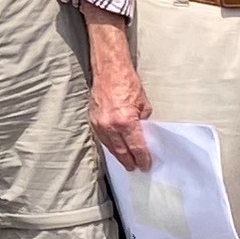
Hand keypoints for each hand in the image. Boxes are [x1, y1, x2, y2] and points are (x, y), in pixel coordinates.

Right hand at [87, 44, 156, 171]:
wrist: (109, 70)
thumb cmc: (127, 82)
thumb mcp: (143, 103)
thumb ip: (142, 121)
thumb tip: (142, 132)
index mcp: (126, 122)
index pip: (136, 147)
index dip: (142, 158)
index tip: (146, 164)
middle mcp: (111, 126)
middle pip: (122, 152)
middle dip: (130, 161)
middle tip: (136, 167)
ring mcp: (100, 124)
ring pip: (110, 147)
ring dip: (119, 156)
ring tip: (126, 162)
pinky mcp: (93, 120)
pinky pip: (102, 138)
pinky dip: (110, 146)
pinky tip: (115, 149)